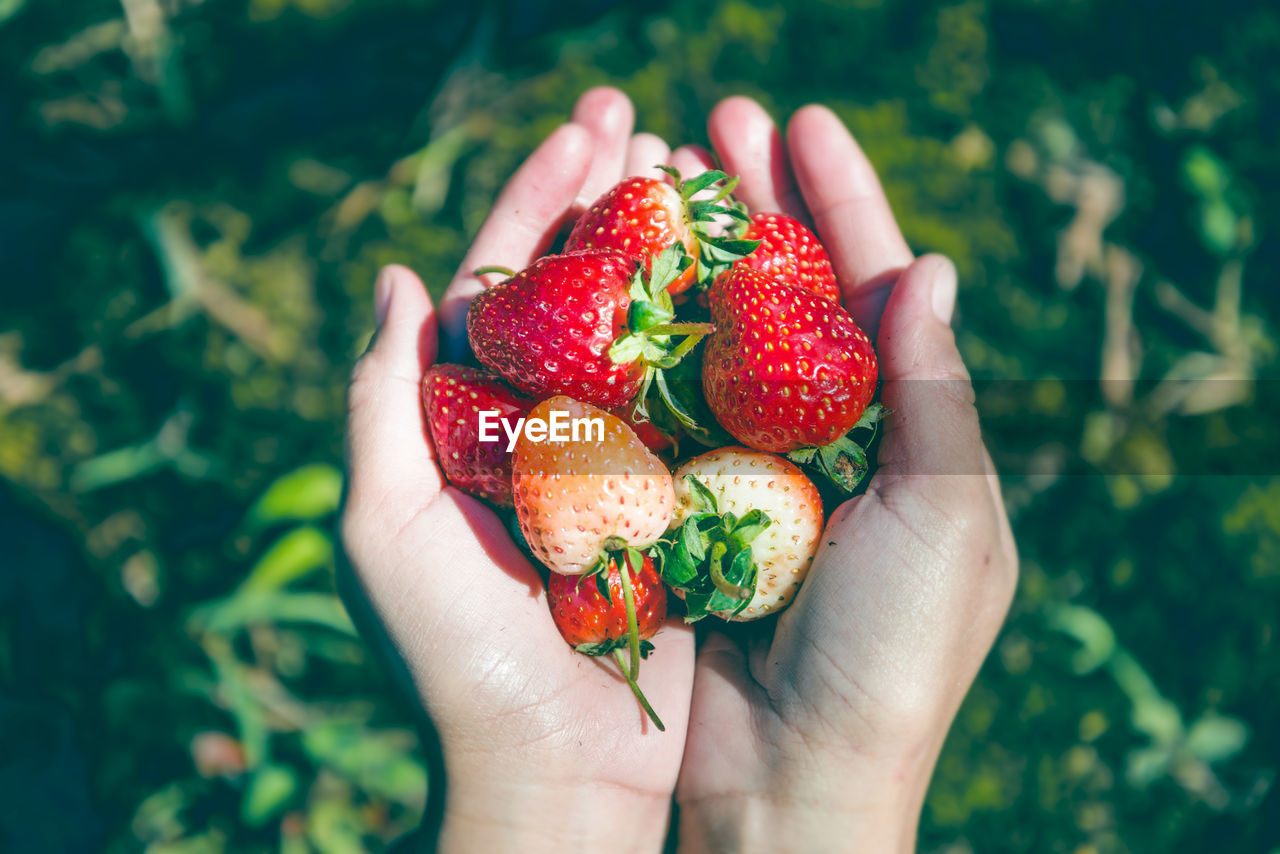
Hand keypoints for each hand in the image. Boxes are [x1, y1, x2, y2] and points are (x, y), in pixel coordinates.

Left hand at [338, 88, 699, 852]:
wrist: (551, 773)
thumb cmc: (451, 659)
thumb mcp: (385, 528)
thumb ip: (378, 404)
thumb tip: (395, 275)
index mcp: (466, 424)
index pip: (502, 284)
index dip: (538, 199)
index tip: (586, 129)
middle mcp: (542, 431)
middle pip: (581, 292)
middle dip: (611, 203)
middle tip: (653, 124)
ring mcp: (614, 462)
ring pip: (649, 334)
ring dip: (674, 254)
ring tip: (705, 178)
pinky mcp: (675, 502)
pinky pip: (703, 407)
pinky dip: (726, 343)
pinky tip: (759, 285)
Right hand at [672, 98, 1017, 851]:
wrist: (799, 782)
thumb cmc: (894, 655)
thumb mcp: (945, 516)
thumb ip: (937, 392)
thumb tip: (933, 265)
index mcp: (906, 431)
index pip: (872, 287)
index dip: (840, 197)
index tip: (799, 118)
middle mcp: (829, 439)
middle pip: (788, 294)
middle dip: (755, 203)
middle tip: (709, 117)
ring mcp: (751, 468)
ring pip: (716, 337)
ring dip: (687, 256)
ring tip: (651, 173)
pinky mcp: (686, 506)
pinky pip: (661, 410)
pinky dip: (638, 345)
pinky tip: (607, 284)